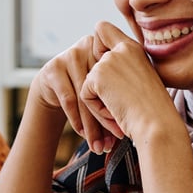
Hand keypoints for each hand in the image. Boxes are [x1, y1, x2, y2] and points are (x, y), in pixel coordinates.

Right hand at [28, 34, 119, 153]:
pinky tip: (83, 134)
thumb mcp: (105, 85)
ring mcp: (69, 55)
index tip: (125, 129)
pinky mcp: (53, 68)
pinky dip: (77, 119)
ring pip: (85, 95)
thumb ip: (120, 95)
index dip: (121, 105)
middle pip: (100, 88)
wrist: (55, 84)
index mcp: (108, 48)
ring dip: (92, 125)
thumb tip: (139, 127)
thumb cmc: (89, 88)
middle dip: (107, 119)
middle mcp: (89, 47)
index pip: (117, 79)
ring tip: (98, 145)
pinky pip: (69, 98)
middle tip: (114, 142)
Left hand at [78, 22, 179, 142]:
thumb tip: (97, 71)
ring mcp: (109, 60)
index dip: (97, 47)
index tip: (110, 72)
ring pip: (88, 82)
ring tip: (122, 110)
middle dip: (98, 85)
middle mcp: (121, 48)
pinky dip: (97, 110)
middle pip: (89, 59)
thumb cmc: (153, 110)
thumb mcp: (141, 81)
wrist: (158, 124)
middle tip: (120, 101)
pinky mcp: (97, 75)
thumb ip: (122, 69)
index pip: (102, 28)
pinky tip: (116, 113)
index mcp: (133, 48)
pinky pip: (85, 95)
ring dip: (100, 101)